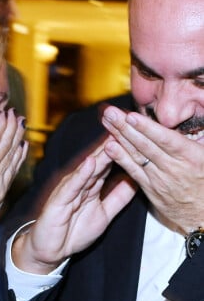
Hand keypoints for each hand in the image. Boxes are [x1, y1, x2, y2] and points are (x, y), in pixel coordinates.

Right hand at [0, 111, 27, 222]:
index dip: (1, 125)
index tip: (6, 112)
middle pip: (5, 143)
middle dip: (12, 126)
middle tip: (16, 113)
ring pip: (12, 153)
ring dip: (18, 137)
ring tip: (22, 124)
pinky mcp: (2, 189)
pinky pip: (14, 167)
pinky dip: (20, 155)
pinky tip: (23, 147)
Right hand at [12, 144, 135, 273]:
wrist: (50, 250)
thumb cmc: (73, 231)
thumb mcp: (104, 214)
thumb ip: (118, 198)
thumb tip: (135, 180)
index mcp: (91, 185)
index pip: (108, 163)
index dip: (120, 149)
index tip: (134, 134)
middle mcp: (80, 182)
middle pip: (98, 160)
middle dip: (110, 144)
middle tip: (123, 125)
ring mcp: (69, 189)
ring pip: (87, 169)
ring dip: (99, 153)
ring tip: (111, 138)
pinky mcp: (60, 199)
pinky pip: (73, 185)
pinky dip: (82, 173)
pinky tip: (90, 162)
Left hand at [102, 105, 203, 233]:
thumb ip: (199, 141)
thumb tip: (195, 124)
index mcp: (191, 157)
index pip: (165, 140)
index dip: (147, 128)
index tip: (130, 116)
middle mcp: (174, 167)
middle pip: (145, 144)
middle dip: (125, 126)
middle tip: (109, 112)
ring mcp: (160, 179)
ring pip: (136, 155)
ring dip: (119, 136)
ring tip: (106, 121)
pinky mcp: (150, 188)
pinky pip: (133, 171)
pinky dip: (120, 158)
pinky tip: (108, 147)